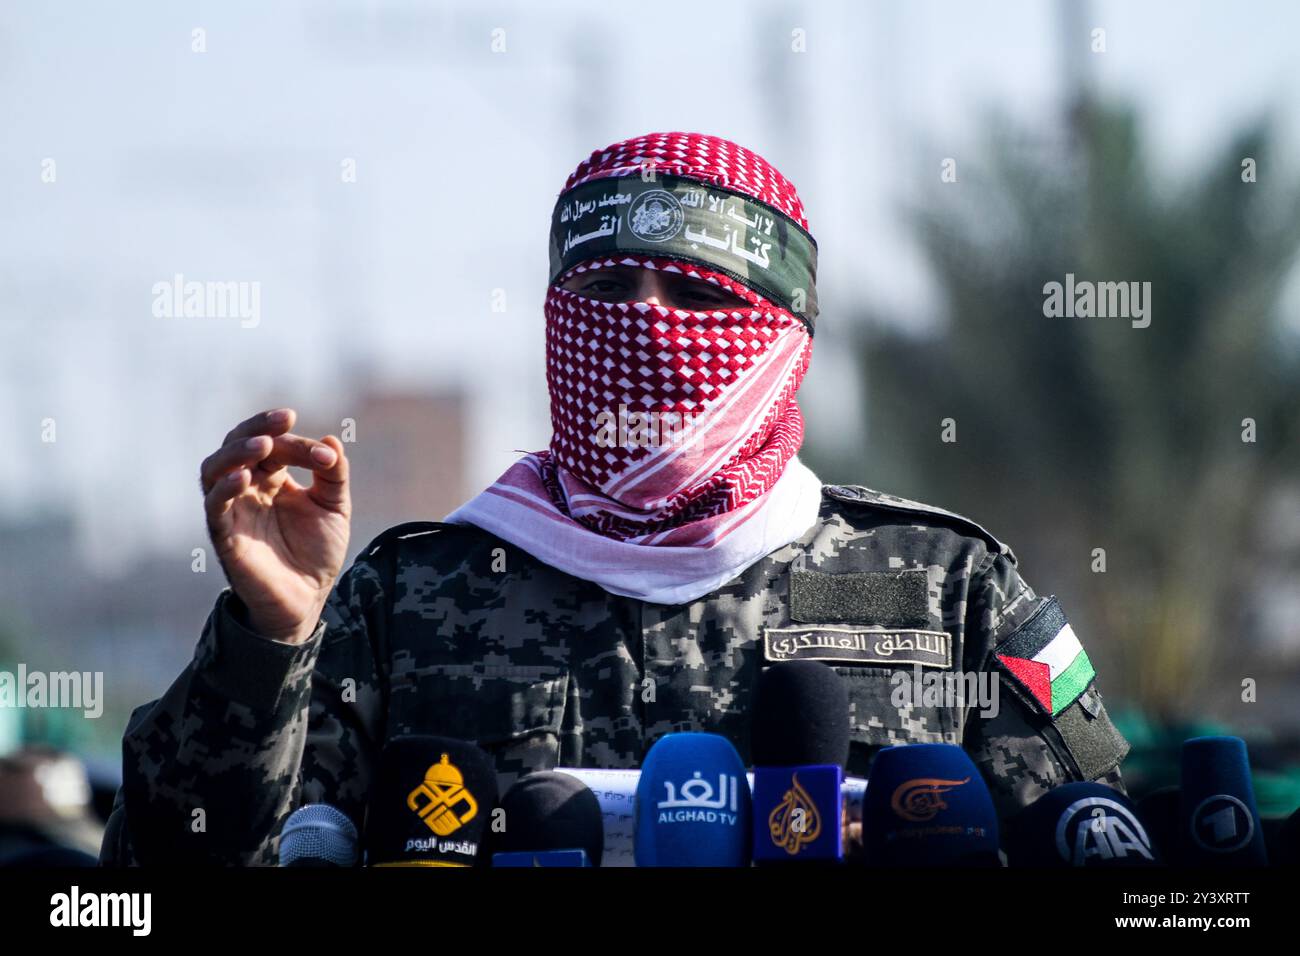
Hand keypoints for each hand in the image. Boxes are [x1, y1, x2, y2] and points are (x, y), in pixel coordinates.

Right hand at [200, 408, 350, 643]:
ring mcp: (233, 510)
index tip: (324, 454)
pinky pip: (215, 507)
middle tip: (282, 422)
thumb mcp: (335, 507)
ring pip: (214, 470)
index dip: (296, 442)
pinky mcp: (225, 536)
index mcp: (272, 478)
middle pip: (237, 446)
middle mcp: (247, 489)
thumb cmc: (317, 551)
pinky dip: (224, 489)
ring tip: (262, 446)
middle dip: (257, 429)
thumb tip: (331, 441)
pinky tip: (244, 478)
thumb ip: (334, 475)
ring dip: (236, 453)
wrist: (310, 596)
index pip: (275, 445)